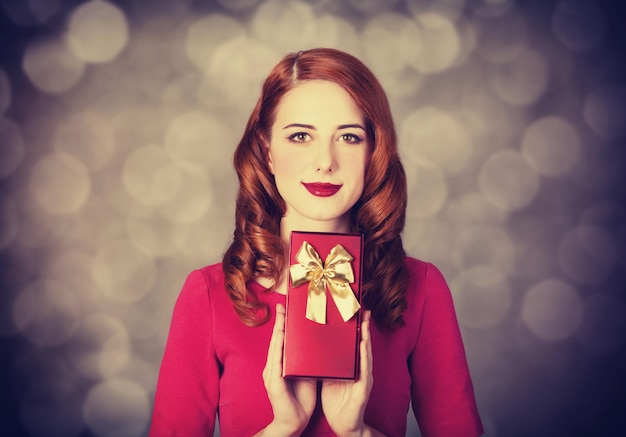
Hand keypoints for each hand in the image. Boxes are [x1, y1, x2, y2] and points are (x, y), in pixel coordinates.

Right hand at [256, 303, 315, 436]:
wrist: (294, 423)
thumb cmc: (301, 399)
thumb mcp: (307, 375)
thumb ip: (309, 360)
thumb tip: (319, 344)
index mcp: (280, 365)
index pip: (282, 341)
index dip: (283, 324)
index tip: (286, 309)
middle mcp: (273, 367)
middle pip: (276, 340)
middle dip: (279, 322)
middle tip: (282, 306)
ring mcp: (271, 375)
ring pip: (274, 348)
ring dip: (278, 331)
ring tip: (282, 316)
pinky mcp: (274, 384)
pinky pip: (276, 362)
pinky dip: (278, 348)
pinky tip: (281, 337)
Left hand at [321, 310, 378, 436]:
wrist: (343, 424)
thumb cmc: (336, 401)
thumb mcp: (327, 376)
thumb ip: (323, 362)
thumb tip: (312, 346)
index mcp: (349, 365)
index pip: (351, 343)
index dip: (352, 328)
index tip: (351, 310)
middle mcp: (359, 369)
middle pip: (361, 344)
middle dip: (363, 327)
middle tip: (362, 309)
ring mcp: (363, 378)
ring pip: (365, 353)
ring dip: (366, 338)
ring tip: (364, 322)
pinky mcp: (363, 388)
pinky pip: (364, 370)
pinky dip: (364, 357)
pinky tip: (363, 346)